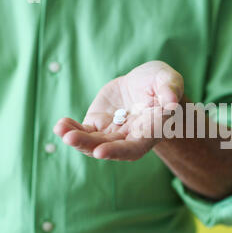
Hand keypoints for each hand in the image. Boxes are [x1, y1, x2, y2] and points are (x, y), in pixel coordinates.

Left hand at [53, 61, 183, 160]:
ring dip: (76, 139)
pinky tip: (60, 125)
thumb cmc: (161, 83)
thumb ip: (170, 89)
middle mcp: (130, 137)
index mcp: (150, 130)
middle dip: (89, 145)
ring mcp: (113, 132)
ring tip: (60, 129)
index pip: (135, 147)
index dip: (118, 151)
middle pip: (109, 147)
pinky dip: (72, 129)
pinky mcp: (99, 124)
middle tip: (70, 138)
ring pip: (94, 142)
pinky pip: (84, 131)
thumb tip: (171, 101)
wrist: (145, 84)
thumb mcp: (169, 80)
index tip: (100, 152)